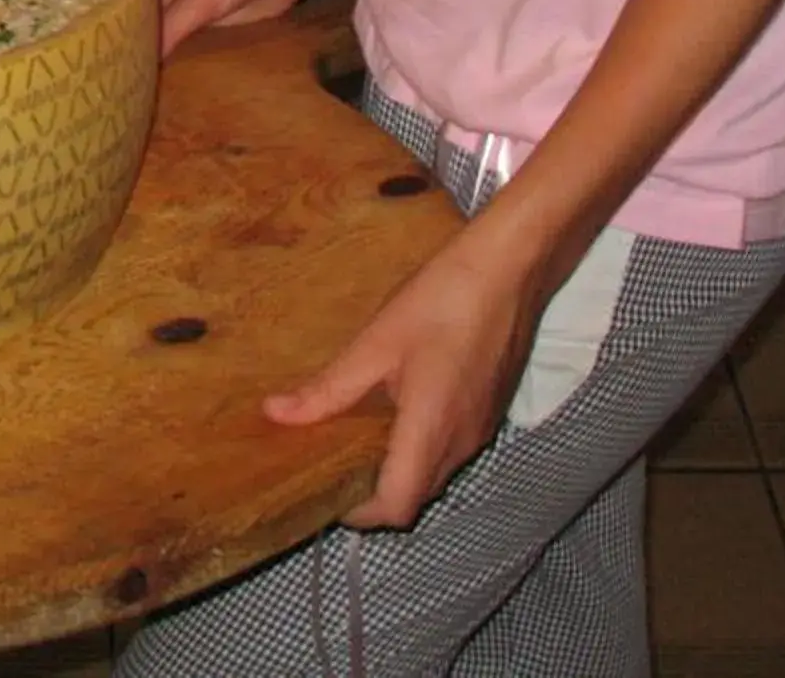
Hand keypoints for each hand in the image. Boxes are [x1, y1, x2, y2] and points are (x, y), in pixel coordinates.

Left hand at [263, 227, 539, 528]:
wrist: (508, 272)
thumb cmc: (440, 301)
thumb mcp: (376, 343)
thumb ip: (329, 388)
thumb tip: (276, 414)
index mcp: (430, 430)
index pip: (398, 505)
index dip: (360, 514)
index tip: (327, 494)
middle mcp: (461, 442)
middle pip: (416, 496)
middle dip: (375, 495)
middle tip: (332, 465)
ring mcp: (480, 430)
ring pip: (435, 475)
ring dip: (399, 472)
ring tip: (356, 440)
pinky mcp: (489, 413)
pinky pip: (451, 450)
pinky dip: (420, 450)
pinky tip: (395, 414)